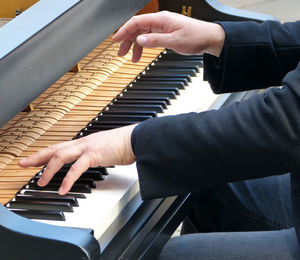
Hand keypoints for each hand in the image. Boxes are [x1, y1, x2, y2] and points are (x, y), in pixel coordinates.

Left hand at [19, 124, 135, 194]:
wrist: (136, 138)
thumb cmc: (124, 143)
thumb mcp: (106, 149)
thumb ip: (97, 155)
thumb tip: (94, 160)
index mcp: (85, 142)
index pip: (61, 147)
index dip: (46, 153)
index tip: (35, 159)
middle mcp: (83, 143)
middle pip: (55, 149)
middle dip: (37, 157)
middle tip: (23, 163)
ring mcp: (87, 147)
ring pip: (61, 156)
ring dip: (48, 170)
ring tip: (41, 182)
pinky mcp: (94, 155)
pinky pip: (76, 168)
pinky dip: (67, 179)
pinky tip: (63, 189)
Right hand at [112, 11, 224, 61]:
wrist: (209, 38)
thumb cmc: (196, 37)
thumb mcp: (174, 41)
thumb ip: (155, 40)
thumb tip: (139, 40)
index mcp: (161, 19)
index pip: (136, 22)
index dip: (124, 31)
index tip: (115, 40)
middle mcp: (160, 21)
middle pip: (137, 28)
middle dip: (127, 40)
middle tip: (121, 52)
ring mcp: (163, 27)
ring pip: (143, 34)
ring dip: (135, 46)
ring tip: (132, 58)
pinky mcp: (166, 33)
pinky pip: (151, 38)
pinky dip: (145, 46)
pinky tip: (142, 54)